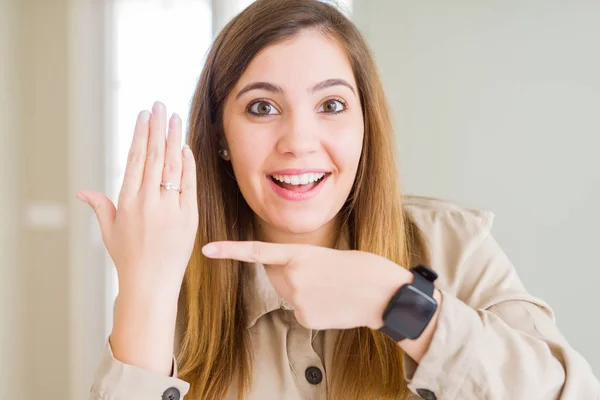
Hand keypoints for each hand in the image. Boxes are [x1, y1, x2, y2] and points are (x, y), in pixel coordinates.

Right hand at [76, 102, 198, 293]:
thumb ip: (99, 206)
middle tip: (160, 105)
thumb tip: (81, 191)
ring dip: (175, 139)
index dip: (139, 135)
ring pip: (172, 166)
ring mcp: (170, 208)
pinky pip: (189, 185)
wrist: (151, 284)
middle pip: (154, 156)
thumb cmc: (128, 258)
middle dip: (158, 128)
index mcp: (127, 201)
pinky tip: (186, 147)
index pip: (134, 160)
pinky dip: (188, 165)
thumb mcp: (109, 231)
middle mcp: (148, 201)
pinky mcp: (189, 217)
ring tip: (176, 118)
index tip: (143, 116)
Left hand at [202, 240, 410, 329]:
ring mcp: (298, 300)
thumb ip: (301, 264)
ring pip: (289, 295)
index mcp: (300, 254)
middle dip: (288, 273)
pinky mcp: (306, 319)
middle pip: (276, 276)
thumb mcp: (327, 255)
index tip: (207, 249)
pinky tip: (333, 304)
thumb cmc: (362, 268)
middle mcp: (293, 277)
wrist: (384, 293)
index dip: (230, 250)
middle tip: (319, 274)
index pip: (257, 252)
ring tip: (331, 289)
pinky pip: (301, 312)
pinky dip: (314, 309)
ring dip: (303, 292)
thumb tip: (287, 280)